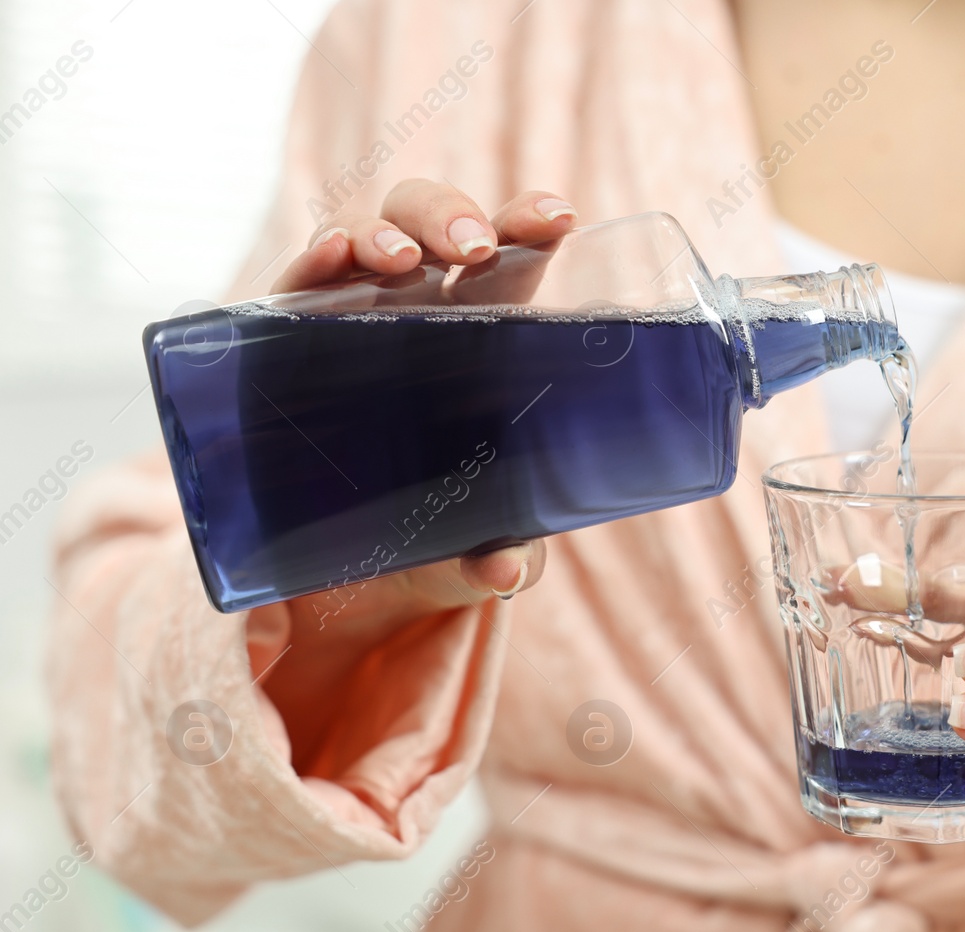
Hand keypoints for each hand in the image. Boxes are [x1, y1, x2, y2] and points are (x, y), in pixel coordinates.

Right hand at [268, 180, 578, 610]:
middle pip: (436, 223)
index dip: (531, 221)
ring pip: (368, 233)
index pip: (513, 255)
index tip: (559, 219)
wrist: (341, 564)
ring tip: (398, 258)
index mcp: (484, 333)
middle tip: (473, 249)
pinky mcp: (291, 338)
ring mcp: (353, 314)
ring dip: (384, 229)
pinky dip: (313, 259)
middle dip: (452, 217)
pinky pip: (297, 281)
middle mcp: (419, 308)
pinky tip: (331, 255)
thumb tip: (507, 568)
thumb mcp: (467, 549)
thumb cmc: (433, 530)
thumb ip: (494, 556)